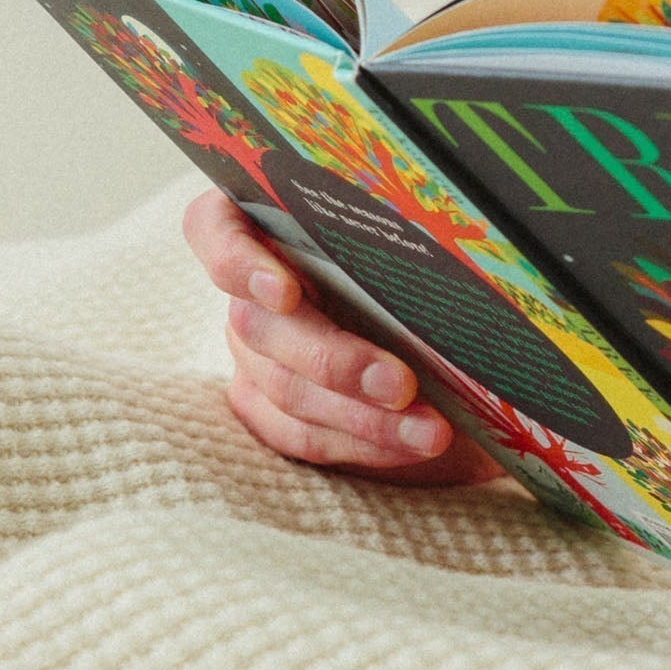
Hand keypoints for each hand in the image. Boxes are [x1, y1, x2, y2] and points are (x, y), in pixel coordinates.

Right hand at [182, 185, 497, 481]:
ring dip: (364, 417)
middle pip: (263, 327)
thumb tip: (456, 247)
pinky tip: (412, 444)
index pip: (214, 228)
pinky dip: (363, 442)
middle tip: (404, 384)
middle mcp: (252, 291)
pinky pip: (303, 435)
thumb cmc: (432, 262)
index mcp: (272, 226)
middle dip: (338, 362)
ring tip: (430, 430)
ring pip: (288, 391)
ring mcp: (255, 354)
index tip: (286, 291)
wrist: (450, 328)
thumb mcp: (421, 240)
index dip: (237, 260)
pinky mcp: (269, 409)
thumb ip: (412, 234)